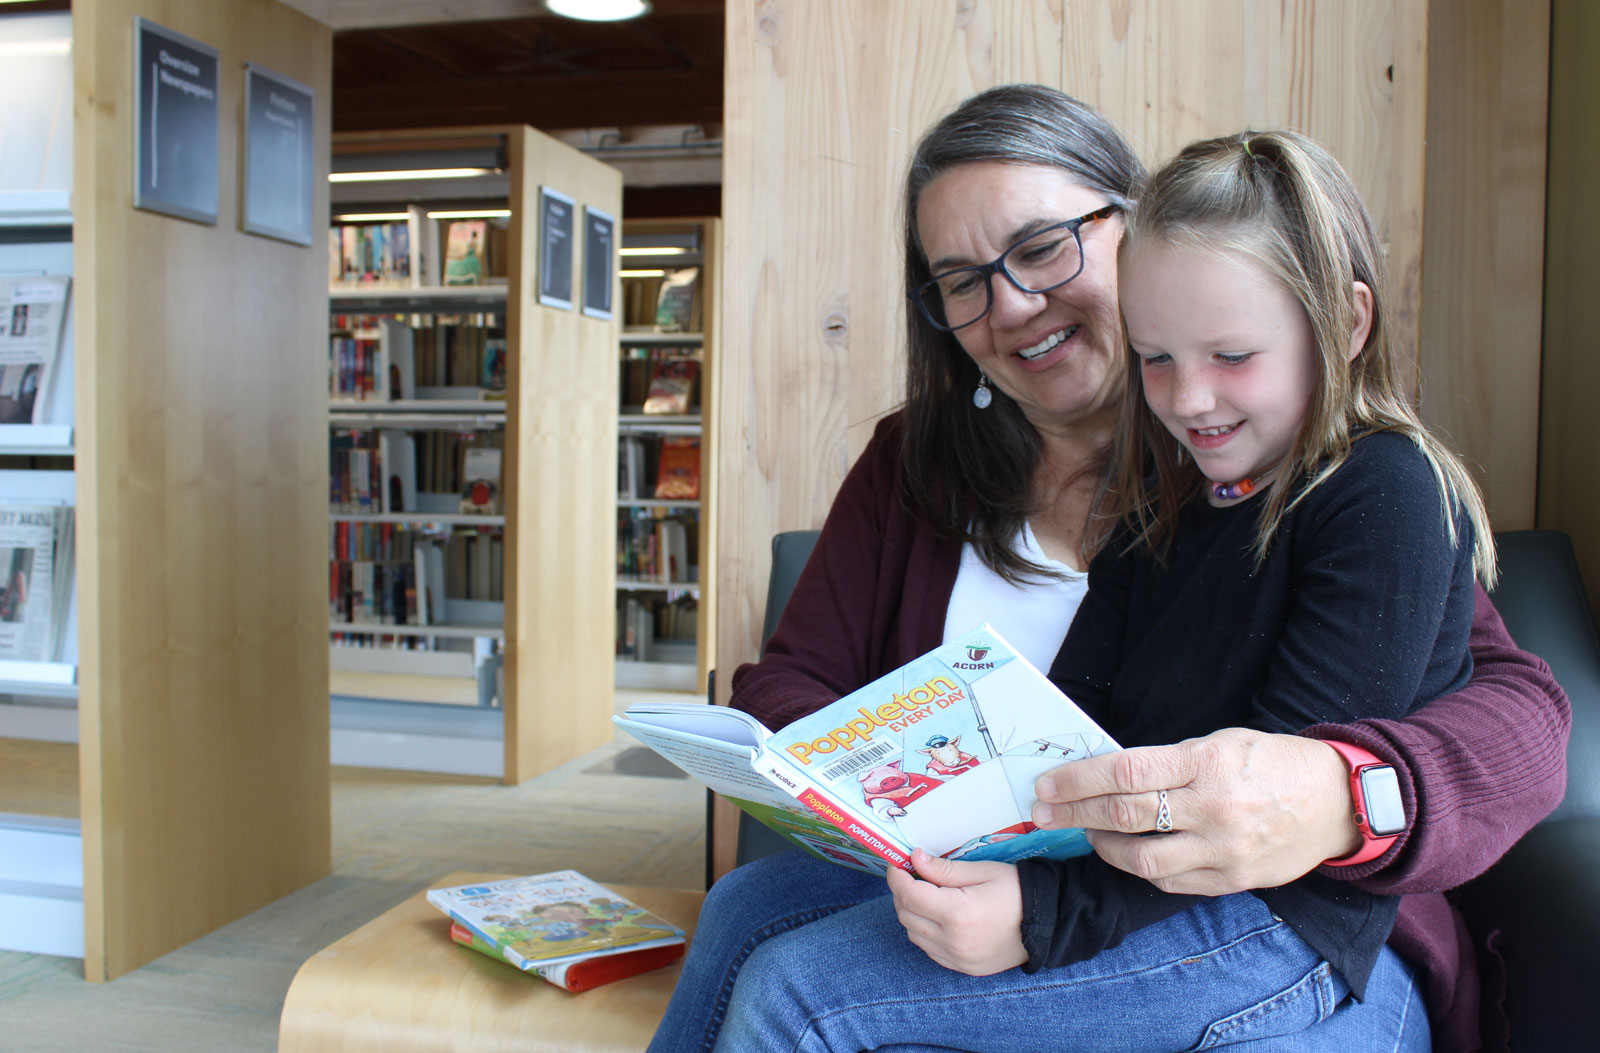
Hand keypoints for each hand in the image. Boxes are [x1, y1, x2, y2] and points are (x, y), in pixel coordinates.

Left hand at [886, 850, 1028, 974]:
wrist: (1049, 923)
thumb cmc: (1017, 891)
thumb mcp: (982, 871)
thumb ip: (944, 869)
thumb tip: (914, 858)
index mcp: (958, 913)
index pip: (909, 895)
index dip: (897, 877)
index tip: (897, 864)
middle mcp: (953, 941)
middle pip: (906, 915)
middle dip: (901, 892)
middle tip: (910, 875)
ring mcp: (957, 958)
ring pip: (914, 935)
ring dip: (911, 913)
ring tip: (924, 894)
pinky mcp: (963, 968)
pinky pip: (929, 950)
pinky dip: (924, 932)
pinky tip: (936, 916)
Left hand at [1031, 728, 1362, 894]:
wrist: (1338, 801)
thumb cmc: (1272, 763)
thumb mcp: (1221, 743)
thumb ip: (1169, 762)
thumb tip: (1109, 775)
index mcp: (1207, 763)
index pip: (1126, 773)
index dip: (1078, 780)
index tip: (1046, 786)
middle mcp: (1213, 808)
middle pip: (1124, 814)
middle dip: (1073, 813)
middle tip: (1042, 813)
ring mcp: (1224, 849)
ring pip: (1142, 858)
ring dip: (1102, 846)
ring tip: (1087, 833)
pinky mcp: (1232, 880)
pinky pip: (1170, 881)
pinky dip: (1140, 868)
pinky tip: (1126, 853)